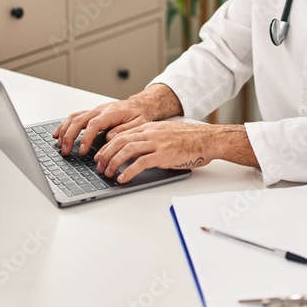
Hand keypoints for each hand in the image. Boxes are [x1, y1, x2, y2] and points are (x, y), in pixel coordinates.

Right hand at [52, 83, 181, 155]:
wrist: (140, 105)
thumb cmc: (139, 115)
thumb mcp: (139, 124)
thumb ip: (124, 130)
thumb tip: (110, 137)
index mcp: (111, 113)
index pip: (94, 124)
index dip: (86, 138)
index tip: (82, 150)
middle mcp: (100, 110)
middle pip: (79, 120)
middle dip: (70, 136)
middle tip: (66, 151)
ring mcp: (94, 111)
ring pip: (74, 118)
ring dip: (64, 130)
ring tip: (59, 144)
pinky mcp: (92, 114)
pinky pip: (75, 117)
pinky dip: (64, 125)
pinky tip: (59, 134)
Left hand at [94, 121, 214, 183]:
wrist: (207, 139)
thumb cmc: (190, 139)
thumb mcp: (166, 135)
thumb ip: (151, 140)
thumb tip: (138, 153)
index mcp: (149, 128)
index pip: (122, 134)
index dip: (108, 145)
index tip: (100, 155)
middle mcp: (150, 133)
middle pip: (120, 141)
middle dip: (106, 154)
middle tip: (99, 166)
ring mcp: (156, 143)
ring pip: (127, 150)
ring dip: (113, 162)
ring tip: (107, 173)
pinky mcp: (163, 155)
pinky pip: (140, 163)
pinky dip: (128, 171)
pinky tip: (122, 178)